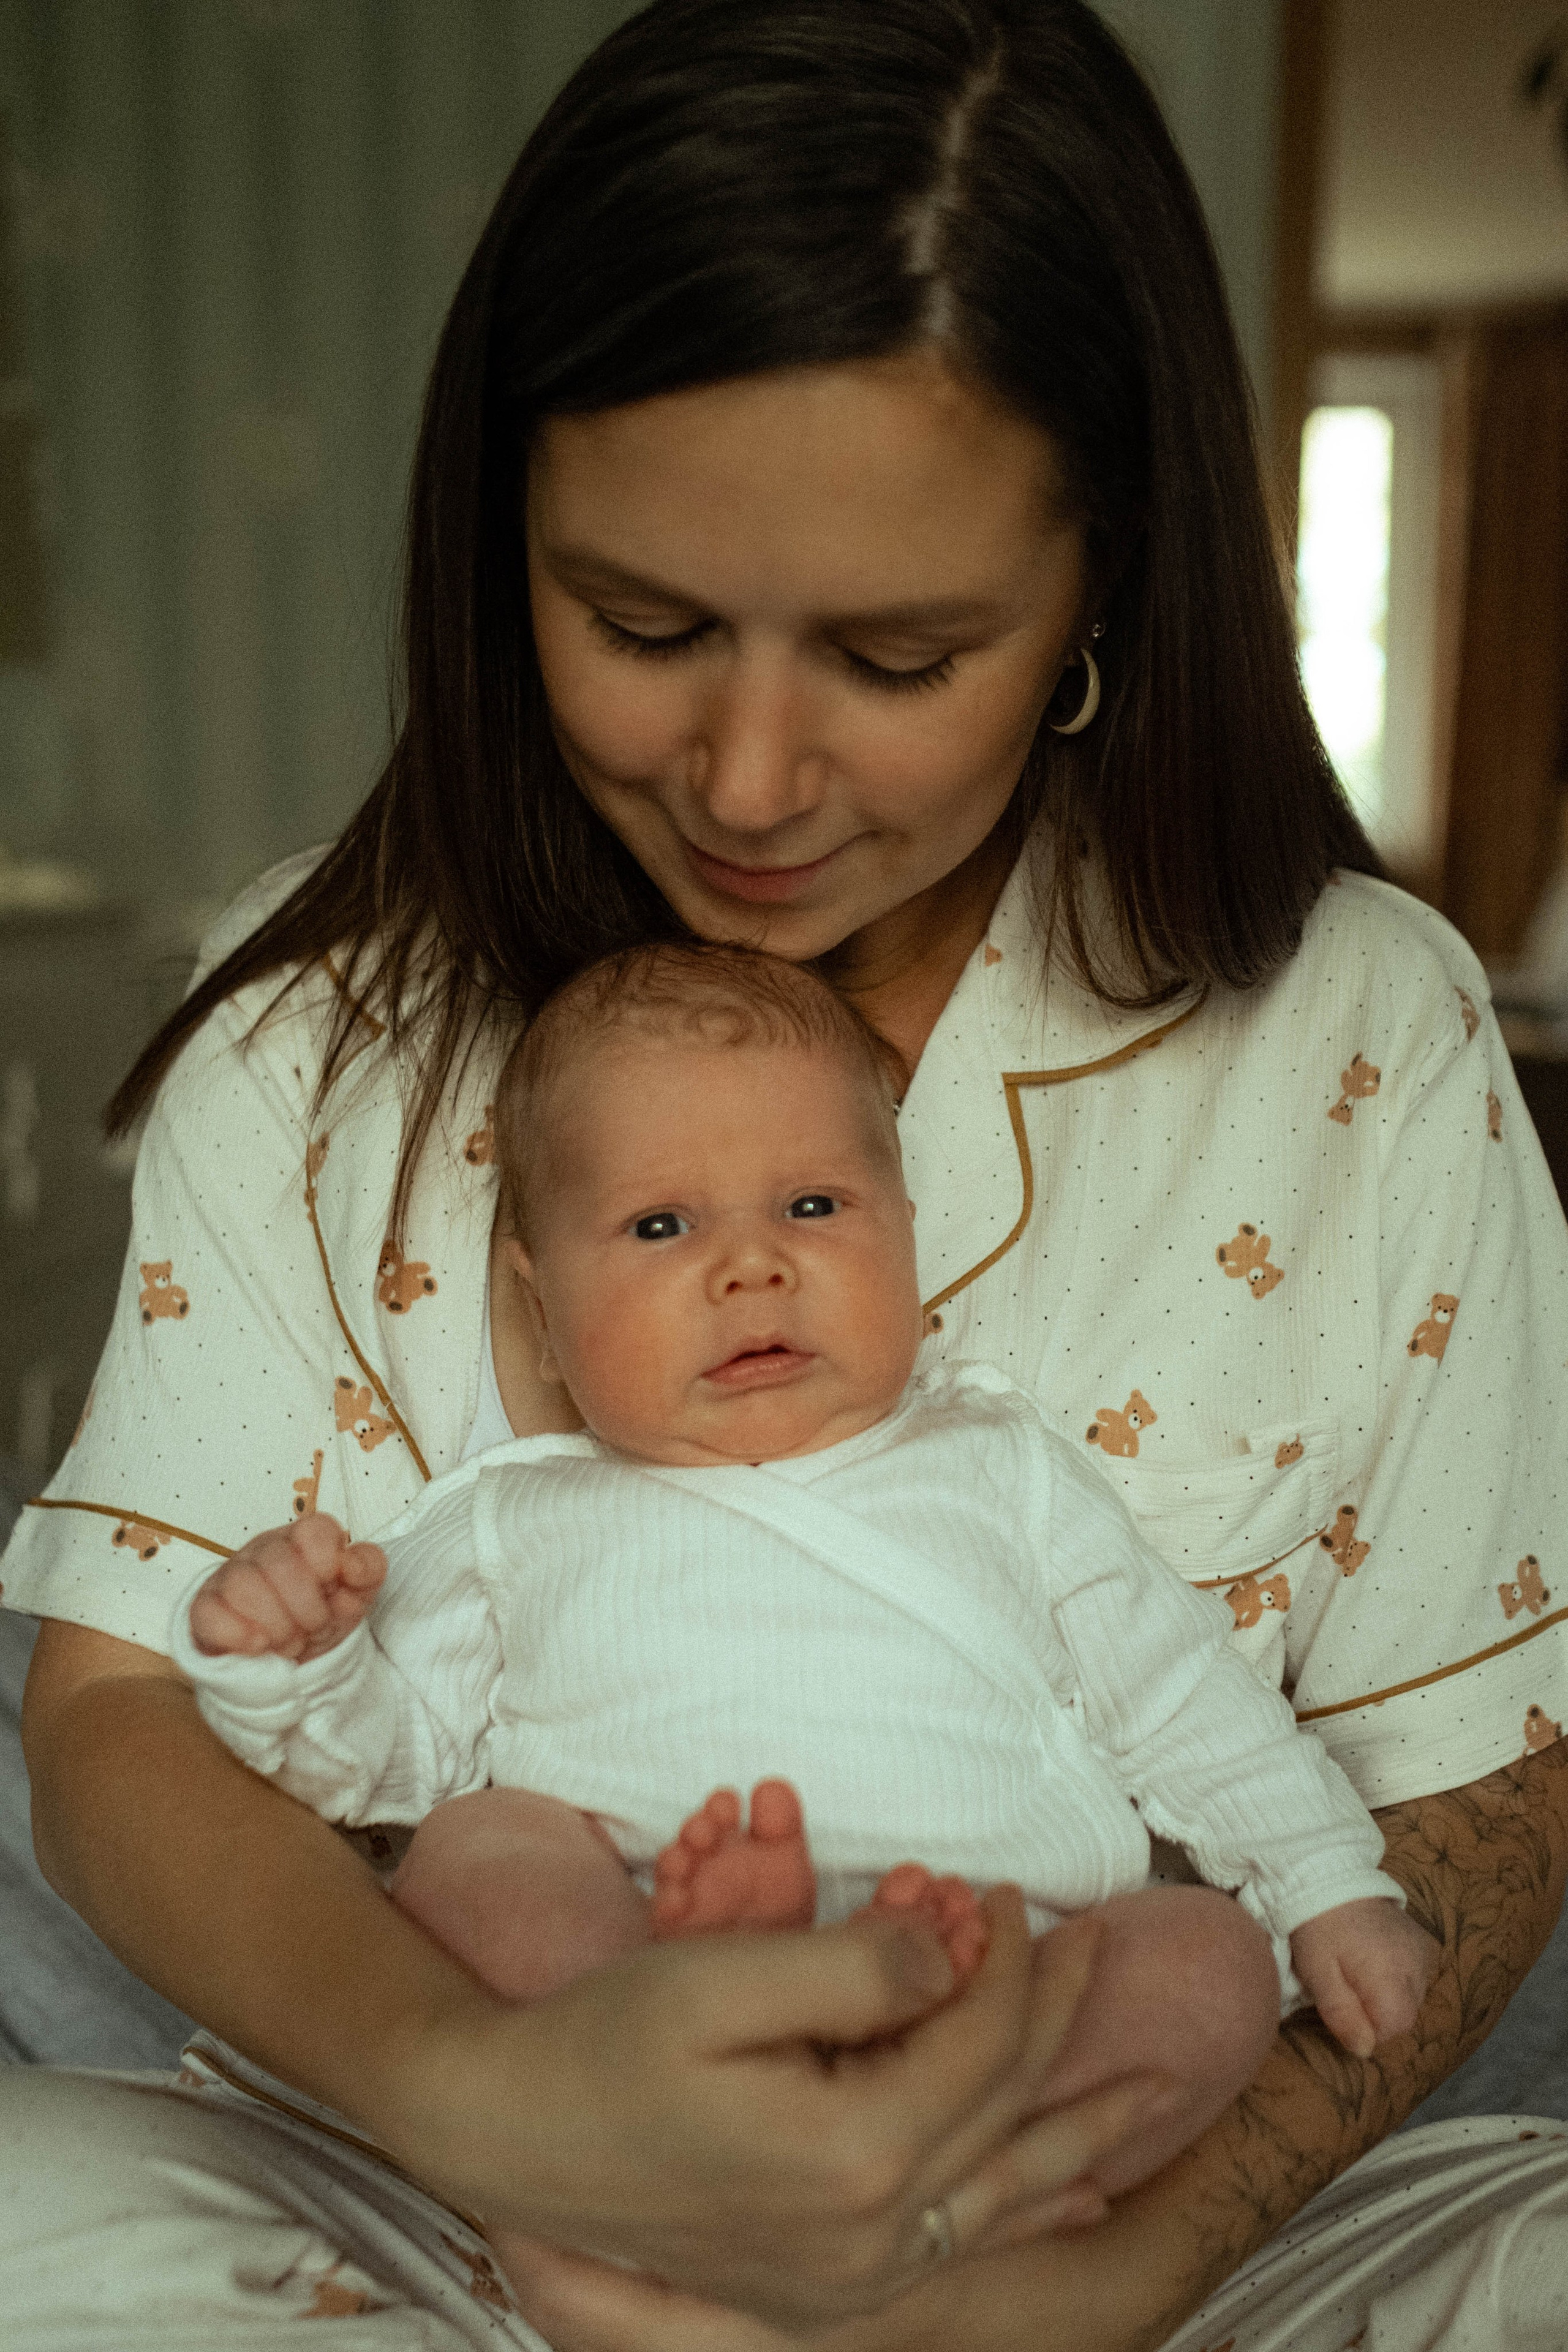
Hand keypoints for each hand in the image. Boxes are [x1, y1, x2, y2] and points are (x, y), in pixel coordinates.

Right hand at [188, 1512, 386, 1662]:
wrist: (289, 1658)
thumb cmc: (322, 1614)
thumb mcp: (358, 1594)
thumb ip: (368, 1568)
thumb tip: (350, 1563)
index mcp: (303, 1539)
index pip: (315, 1529)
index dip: (327, 1562)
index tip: (332, 1589)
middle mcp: (264, 1550)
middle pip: (279, 1562)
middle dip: (305, 1608)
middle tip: (312, 1629)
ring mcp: (230, 1576)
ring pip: (244, 1585)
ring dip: (276, 1625)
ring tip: (288, 1642)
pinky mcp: (205, 1608)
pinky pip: (209, 1612)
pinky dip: (238, 1634)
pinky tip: (258, 1646)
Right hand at [388, 1890, 1155, 2332]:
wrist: (503, 2134)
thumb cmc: (601, 2042)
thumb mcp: (723, 1976)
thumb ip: (856, 1968)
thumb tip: (955, 1951)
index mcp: (851, 2157)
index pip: (975, 2041)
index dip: (1007, 1955)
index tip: (1010, 1886)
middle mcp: (867, 2237)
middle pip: (1000, 2112)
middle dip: (1056, 2019)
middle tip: (1099, 1944)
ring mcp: (846, 2277)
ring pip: (997, 2194)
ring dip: (1073, 2133)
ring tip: (1144, 2097)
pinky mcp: (819, 2287)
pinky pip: (954, 2245)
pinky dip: (1019, 2210)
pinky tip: (1069, 2201)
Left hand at [1290, 1895, 1438, 2057]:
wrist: (1327, 1875)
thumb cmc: (1317, 1927)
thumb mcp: (1318, 1972)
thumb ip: (1342, 2013)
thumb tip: (1366, 2050)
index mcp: (1390, 1973)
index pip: (1395, 2026)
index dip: (1368, 2027)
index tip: (1345, 2008)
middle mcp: (1415, 1963)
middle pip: (1405, 2014)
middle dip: (1377, 2012)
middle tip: (1346, 1986)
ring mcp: (1422, 1950)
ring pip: (1412, 1997)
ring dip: (1387, 1995)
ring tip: (1358, 1971)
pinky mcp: (1421, 1940)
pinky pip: (1416, 1976)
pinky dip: (1397, 1978)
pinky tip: (1374, 1961)